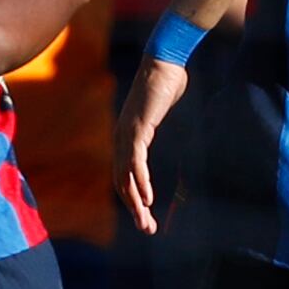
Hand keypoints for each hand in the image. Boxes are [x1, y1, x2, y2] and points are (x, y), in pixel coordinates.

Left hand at [115, 54, 191, 234]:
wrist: (165, 60)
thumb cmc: (166, 81)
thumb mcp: (161, 109)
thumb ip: (159, 121)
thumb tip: (166, 119)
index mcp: (127, 135)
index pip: (124, 174)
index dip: (133, 195)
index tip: (146, 213)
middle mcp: (122, 137)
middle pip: (122, 181)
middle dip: (134, 208)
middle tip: (147, 228)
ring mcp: (127, 133)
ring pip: (126, 177)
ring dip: (136, 203)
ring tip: (146, 222)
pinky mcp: (137, 129)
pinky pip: (136, 162)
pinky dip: (140, 182)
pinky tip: (147, 199)